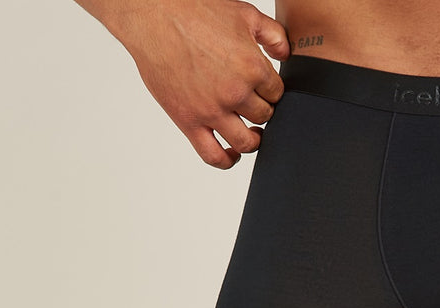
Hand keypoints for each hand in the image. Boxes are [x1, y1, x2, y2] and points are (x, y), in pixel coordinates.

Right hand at [112, 0, 289, 167]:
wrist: (154, 16)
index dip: (271, 91)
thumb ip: (273, 34)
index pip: (277, 94)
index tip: (263, 89)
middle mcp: (235, 93)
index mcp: (252, 67)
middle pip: (264, 117)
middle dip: (262, 111)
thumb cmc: (194, 11)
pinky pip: (213, 156)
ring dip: (252, 140)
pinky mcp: (189, 122)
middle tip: (253, 104)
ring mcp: (212, 111)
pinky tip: (232, 154)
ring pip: (245, 142)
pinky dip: (227, 161)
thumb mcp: (244, 14)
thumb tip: (285, 56)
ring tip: (251, 132)